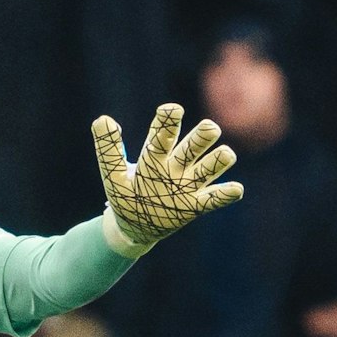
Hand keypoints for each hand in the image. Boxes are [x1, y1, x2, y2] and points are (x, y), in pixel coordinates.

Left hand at [92, 103, 243, 248]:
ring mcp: (188, 184)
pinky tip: (234, 189)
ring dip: (219, 159)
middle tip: (208, 129)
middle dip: (203, 135)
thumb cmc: (124, 195)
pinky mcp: (196, 205)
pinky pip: (215, 198)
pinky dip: (226, 193)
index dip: (168, 121)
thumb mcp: (112, 174)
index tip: (171, 110)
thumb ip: (108, 149)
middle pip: (196, 143)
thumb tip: (102, 120)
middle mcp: (176, 164)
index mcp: (155, 154)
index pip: (163, 133)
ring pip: (212, 165)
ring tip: (223, 155)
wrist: (132, 226)